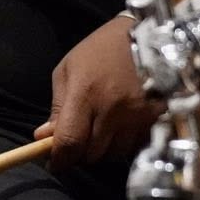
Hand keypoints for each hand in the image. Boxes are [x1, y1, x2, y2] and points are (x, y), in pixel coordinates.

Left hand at [44, 14, 155, 169]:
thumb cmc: (101, 50)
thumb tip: (44, 137)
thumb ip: (57, 106)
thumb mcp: (69, 69)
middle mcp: (112, 110)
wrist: (148, 36)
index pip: (70, 142)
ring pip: (113, 154)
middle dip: (80, 153)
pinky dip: (123, 144)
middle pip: (92, 154)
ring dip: (103, 150)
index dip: (60, 160)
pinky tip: (121, 128)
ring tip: (101, 131)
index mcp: (85, 94)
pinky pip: (134, 147)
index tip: (54, 163)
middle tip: (79, 140)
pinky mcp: (155, 120)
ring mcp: (137, 117)